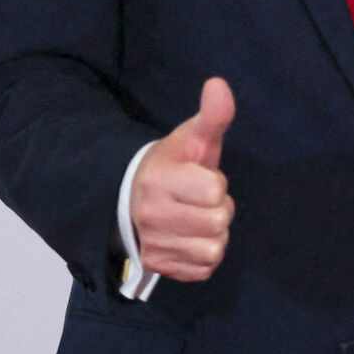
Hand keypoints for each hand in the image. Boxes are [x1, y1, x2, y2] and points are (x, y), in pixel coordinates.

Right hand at [130, 77, 235, 281]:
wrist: (134, 198)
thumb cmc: (174, 165)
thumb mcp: (193, 137)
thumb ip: (213, 114)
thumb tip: (218, 84)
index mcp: (160, 178)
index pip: (215, 190)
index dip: (216, 183)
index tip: (200, 177)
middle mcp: (151, 214)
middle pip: (218, 221)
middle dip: (219, 208)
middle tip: (201, 200)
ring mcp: (154, 244)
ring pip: (213, 248)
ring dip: (214, 234)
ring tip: (197, 218)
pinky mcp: (160, 267)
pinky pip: (204, 269)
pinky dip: (204, 255)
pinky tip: (191, 238)